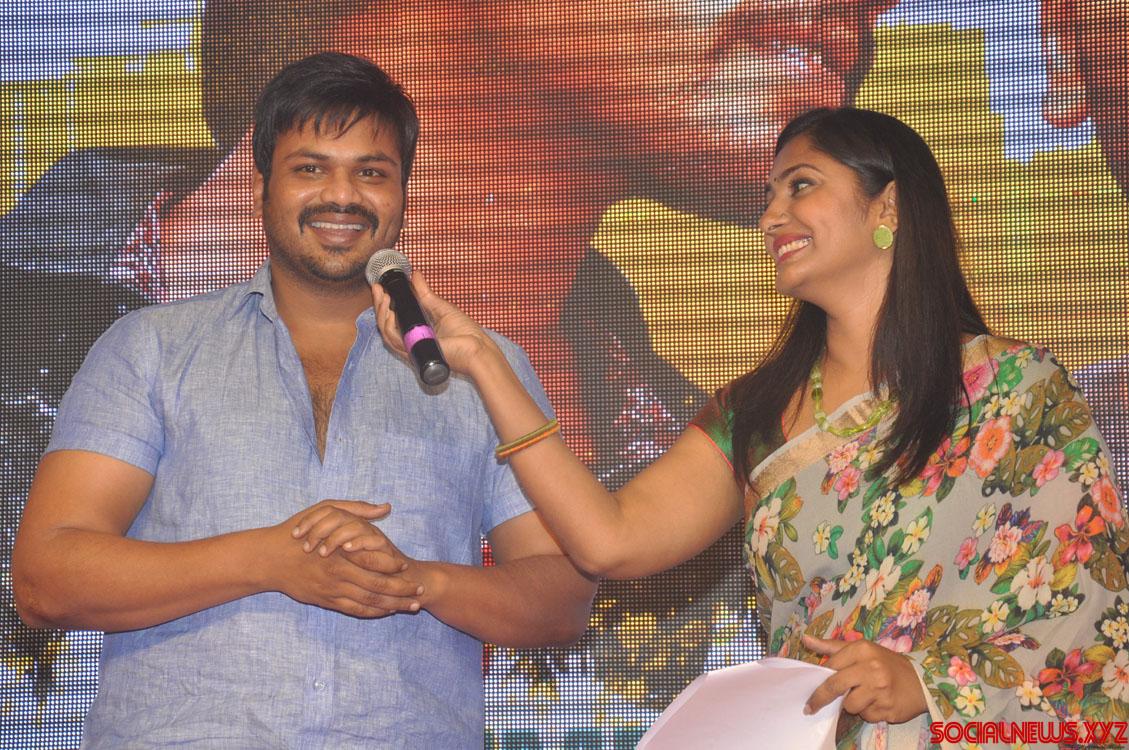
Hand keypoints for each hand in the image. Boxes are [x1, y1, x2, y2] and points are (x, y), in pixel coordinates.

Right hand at [267, 500, 421, 617]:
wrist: (268, 559)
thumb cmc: (297, 531)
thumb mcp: (325, 510)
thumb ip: (357, 509)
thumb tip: (386, 507)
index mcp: (339, 551)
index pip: (374, 562)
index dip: (393, 567)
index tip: (408, 566)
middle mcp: (337, 574)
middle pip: (376, 587)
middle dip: (401, 591)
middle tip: (419, 594)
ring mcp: (331, 590)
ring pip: (367, 603)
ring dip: (392, 606)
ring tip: (411, 607)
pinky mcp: (325, 601)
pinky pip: (354, 611)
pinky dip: (372, 612)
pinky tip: (386, 612)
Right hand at [370, 270, 497, 374]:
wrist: (477, 348)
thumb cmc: (465, 334)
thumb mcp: (440, 307)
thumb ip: (424, 293)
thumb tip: (415, 275)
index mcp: (416, 332)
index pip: (394, 319)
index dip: (384, 304)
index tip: (381, 287)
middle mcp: (411, 342)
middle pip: (386, 325)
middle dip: (379, 305)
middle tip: (377, 289)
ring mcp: (412, 348)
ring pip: (387, 333)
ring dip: (381, 313)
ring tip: (384, 297)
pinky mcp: (415, 352)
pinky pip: (395, 340)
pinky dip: (389, 325)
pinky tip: (390, 312)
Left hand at [802, 634, 927, 723]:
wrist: (922, 682)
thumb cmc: (886, 664)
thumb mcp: (862, 649)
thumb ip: (832, 647)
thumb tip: (805, 639)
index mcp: (862, 649)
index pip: (831, 666)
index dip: (820, 678)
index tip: (811, 688)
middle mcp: (871, 668)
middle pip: (835, 686)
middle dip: (820, 699)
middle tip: (810, 707)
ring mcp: (880, 689)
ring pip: (850, 705)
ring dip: (852, 705)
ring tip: (865, 696)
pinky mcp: (887, 708)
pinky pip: (866, 716)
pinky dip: (867, 712)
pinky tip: (877, 703)